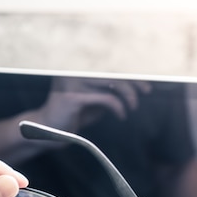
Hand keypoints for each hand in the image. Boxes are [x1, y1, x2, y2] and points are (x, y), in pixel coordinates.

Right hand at [36, 77, 151, 132]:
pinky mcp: (73, 97)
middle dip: (133, 80)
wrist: (48, 131)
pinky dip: (118, 107)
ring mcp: (72, 81)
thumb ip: (108, 90)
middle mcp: (74, 70)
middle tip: (147, 90)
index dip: (128, 71)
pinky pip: (105, 99)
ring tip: (133, 106)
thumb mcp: (94, 100)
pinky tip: (122, 115)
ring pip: (111, 82)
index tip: (144, 80)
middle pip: (112, 70)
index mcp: (78, 66)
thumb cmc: (72, 115)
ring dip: (128, 95)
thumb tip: (135, 83)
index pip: (109, 64)